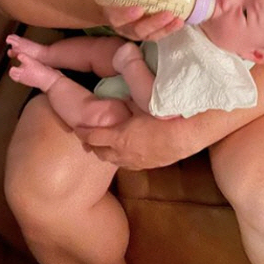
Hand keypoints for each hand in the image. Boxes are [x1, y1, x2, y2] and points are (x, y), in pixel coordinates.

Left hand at [75, 112, 191, 169]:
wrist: (185, 136)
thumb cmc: (163, 118)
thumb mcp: (141, 103)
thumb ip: (127, 101)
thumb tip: (119, 97)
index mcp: (118, 137)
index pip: (93, 137)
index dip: (84, 132)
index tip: (78, 127)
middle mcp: (123, 153)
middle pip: (100, 152)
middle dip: (92, 144)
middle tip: (87, 137)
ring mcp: (135, 162)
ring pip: (113, 161)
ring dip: (105, 152)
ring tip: (103, 146)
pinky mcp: (147, 166)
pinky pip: (127, 164)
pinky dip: (120, 158)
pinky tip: (125, 153)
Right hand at [98, 0, 183, 40]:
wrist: (109, 7)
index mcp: (112, 13)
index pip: (116, 17)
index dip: (126, 15)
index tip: (139, 9)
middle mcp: (123, 27)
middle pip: (137, 29)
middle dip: (154, 23)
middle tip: (167, 14)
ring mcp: (134, 33)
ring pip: (149, 35)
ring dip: (165, 28)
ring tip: (178, 20)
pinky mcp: (144, 35)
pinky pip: (156, 35)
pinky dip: (168, 30)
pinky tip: (179, 23)